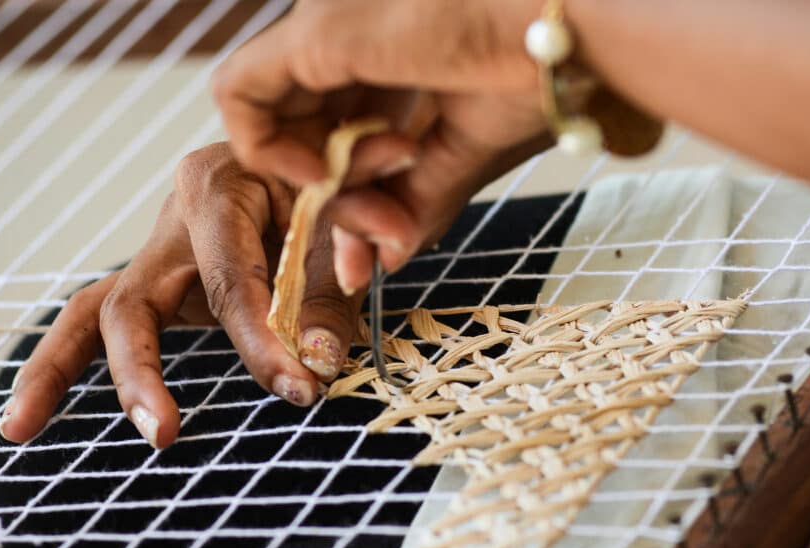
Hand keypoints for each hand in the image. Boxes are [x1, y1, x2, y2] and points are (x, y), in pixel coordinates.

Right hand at [0, 143, 364, 448]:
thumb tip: (315, 363)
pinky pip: (108, 322)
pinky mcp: (163, 280)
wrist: (321, 157)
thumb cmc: (335, 187)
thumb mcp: (344, 228)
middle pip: (133, 302)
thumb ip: (332, 293)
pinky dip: (72, 362)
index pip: (230, 280)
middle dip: (141, 371)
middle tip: (164, 432)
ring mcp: (161, 250)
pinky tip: (34, 412)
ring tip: (20, 427)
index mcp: (217, 185)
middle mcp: (174, 217)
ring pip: (93, 311)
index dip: (261, 341)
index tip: (298, 388)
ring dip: (59, 370)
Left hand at [212, 0, 551, 293]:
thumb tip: (380, 259)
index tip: (372, 250)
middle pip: (306, 127)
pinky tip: (319, 178)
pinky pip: (240, 94)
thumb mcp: (461, 153)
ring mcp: (326, 27)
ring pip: (272, 115)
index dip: (347, 191)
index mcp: (391, 51)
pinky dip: (265, 149)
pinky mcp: (314, 33)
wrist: (570, 38)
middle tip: (375, 239)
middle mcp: (350, 33)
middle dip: (334, 197)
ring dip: (314, 181)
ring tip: (370, 202)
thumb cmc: (538, 76)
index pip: (340, 127)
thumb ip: (413, 202)